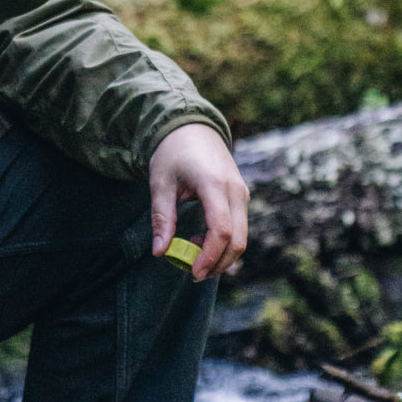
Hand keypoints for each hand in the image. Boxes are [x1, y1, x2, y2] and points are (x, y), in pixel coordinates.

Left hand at [148, 123, 249, 280]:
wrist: (192, 127)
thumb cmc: (172, 153)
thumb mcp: (160, 183)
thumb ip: (161, 217)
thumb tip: (159, 252)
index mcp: (213, 183)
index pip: (221, 230)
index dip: (209, 255)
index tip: (192, 271)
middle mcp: (235, 190)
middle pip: (238, 240)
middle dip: (218, 263)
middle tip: (193, 273)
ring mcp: (242, 193)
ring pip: (242, 237)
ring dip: (221, 254)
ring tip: (192, 255)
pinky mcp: (242, 196)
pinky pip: (240, 227)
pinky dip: (224, 242)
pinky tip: (200, 239)